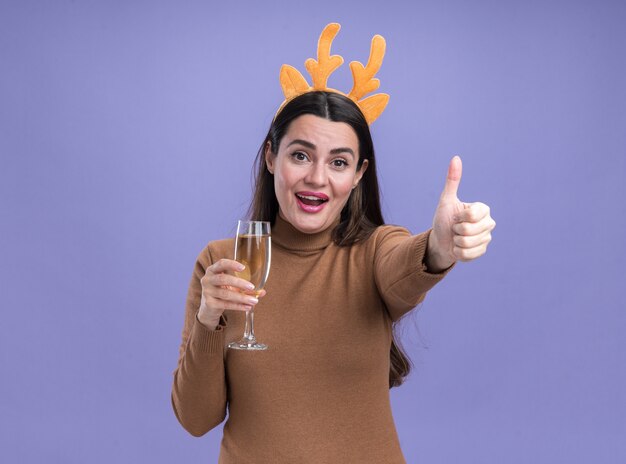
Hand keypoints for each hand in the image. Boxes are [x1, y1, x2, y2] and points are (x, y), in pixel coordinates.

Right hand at [197, 259, 266, 329]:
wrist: (209, 307)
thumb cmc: (222, 291)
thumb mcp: (232, 286)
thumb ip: (246, 288)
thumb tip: (263, 292)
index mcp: (213, 270)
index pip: (221, 263)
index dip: (231, 264)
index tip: (243, 268)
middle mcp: (208, 279)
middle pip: (223, 279)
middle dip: (239, 283)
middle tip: (252, 287)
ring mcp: (207, 292)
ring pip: (225, 294)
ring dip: (241, 297)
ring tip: (254, 300)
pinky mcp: (209, 304)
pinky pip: (225, 304)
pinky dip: (238, 306)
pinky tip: (247, 307)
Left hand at [426, 156, 495, 271]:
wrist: (440, 240)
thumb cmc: (444, 219)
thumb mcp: (446, 200)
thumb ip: (452, 181)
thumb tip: (455, 158)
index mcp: (483, 209)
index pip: (472, 215)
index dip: (459, 217)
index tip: (456, 216)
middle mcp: (489, 223)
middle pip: (469, 230)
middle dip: (456, 230)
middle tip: (455, 228)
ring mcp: (486, 238)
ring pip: (467, 243)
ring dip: (456, 242)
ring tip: (456, 238)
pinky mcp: (482, 252)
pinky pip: (467, 254)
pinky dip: (458, 252)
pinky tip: (458, 248)